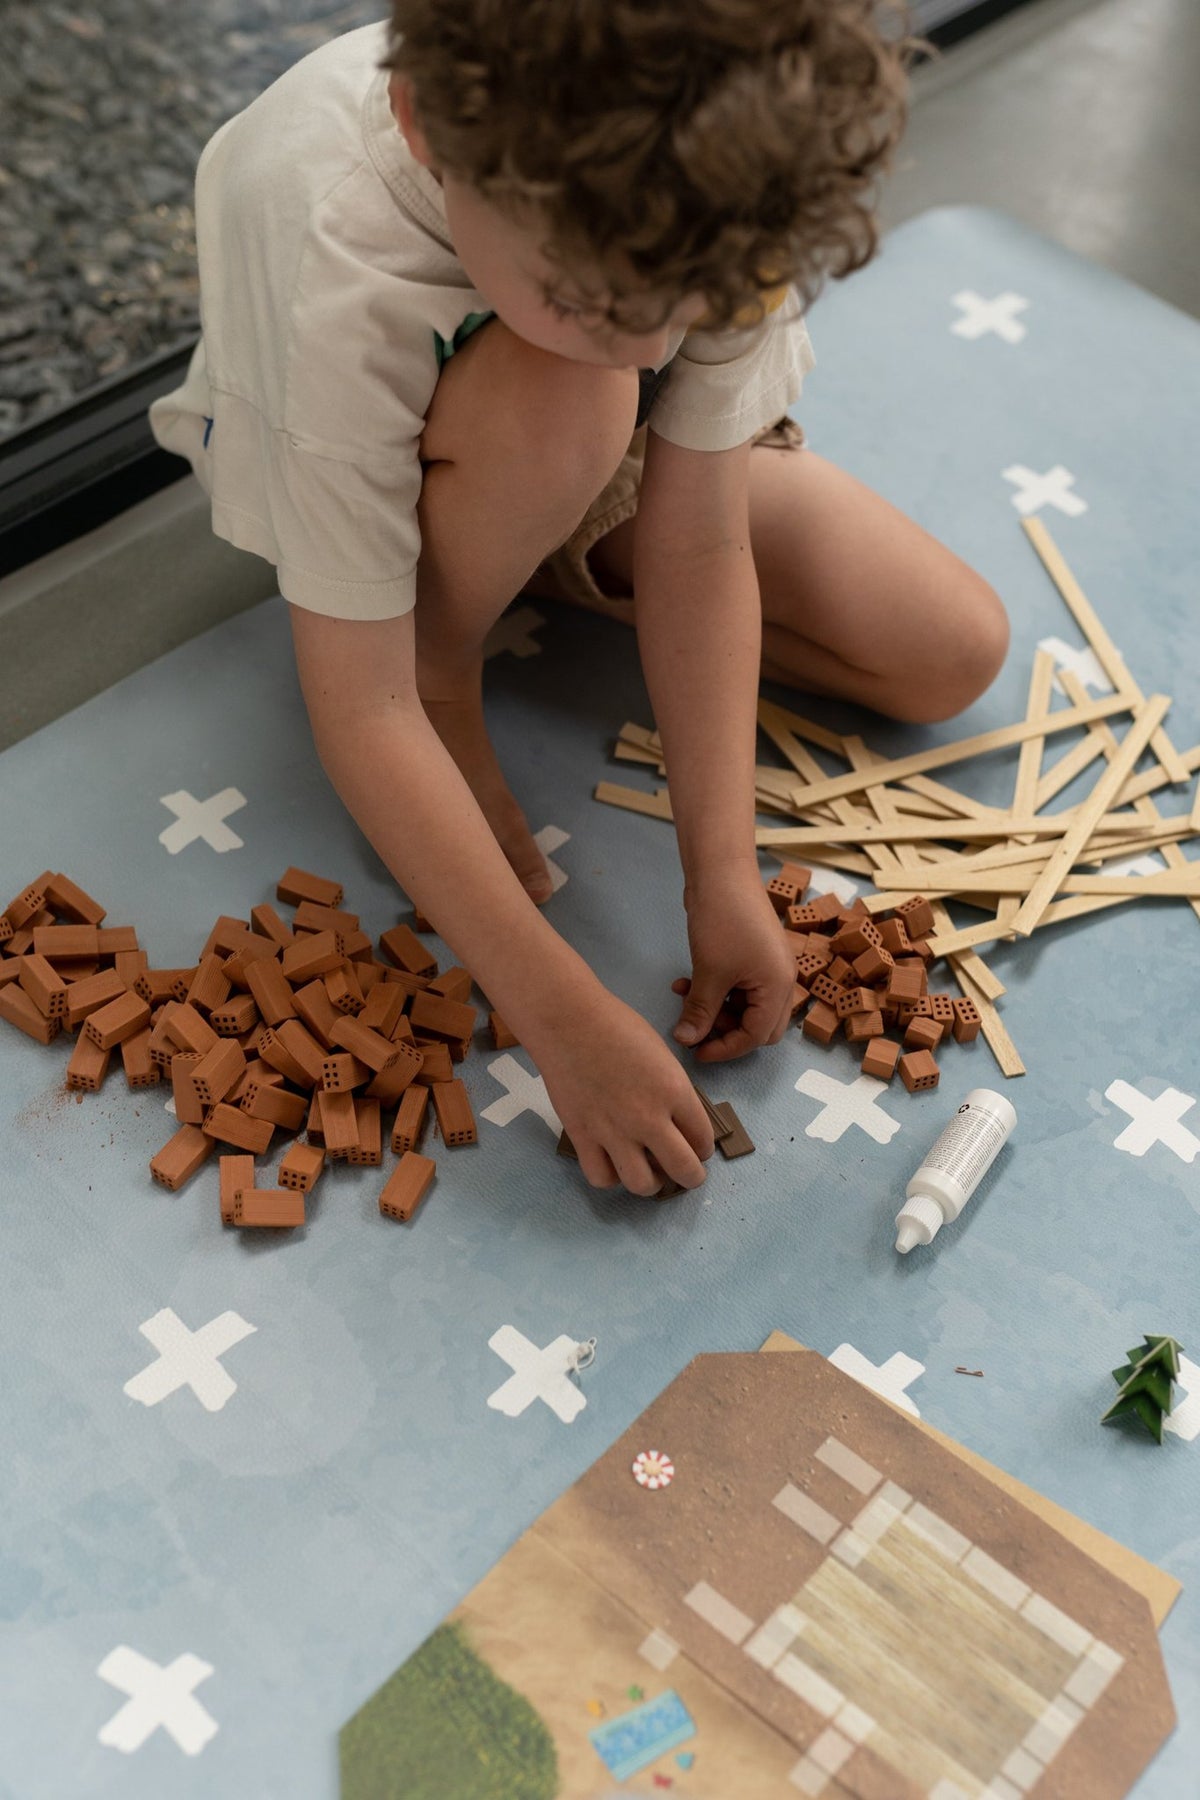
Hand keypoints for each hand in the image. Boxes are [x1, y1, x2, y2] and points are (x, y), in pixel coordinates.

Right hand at [528, 985, 714, 1195]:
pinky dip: (611, 1177)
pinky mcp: (581, 1136)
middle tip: (684, 1173)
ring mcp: (613, 1131)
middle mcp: (648, 1118)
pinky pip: (601, 1178)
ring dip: (651, 1184)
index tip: (696, 1146)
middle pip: (684, 1171)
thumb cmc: (617, 1026)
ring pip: (642, 1185)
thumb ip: (674, 1092)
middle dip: (690, 1177)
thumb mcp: (662, 1055)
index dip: (703, 1147)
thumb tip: (677, 1122)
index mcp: (675, 1092)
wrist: (568, 1021)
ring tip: (648, 1172)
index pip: (703, 1139)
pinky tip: (613, 1163)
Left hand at [672, 863, 795, 1061]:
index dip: (725, 1048)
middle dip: (725, 1031)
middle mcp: (781, 980)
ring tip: (683, 998)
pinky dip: (714, 990)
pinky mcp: (752, 955)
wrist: (721, 872)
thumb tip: (686, 1041)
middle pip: (758, 1026)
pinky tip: (684, 983)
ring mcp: (767, 967)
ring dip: (714, 1008)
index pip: (757, 1036)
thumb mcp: (709, 973)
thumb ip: (700, 1012)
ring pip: (744, 1006)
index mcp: (779, 987)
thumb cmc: (722, 922)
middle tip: (696, 1028)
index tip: (695, 1051)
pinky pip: (737, 986)